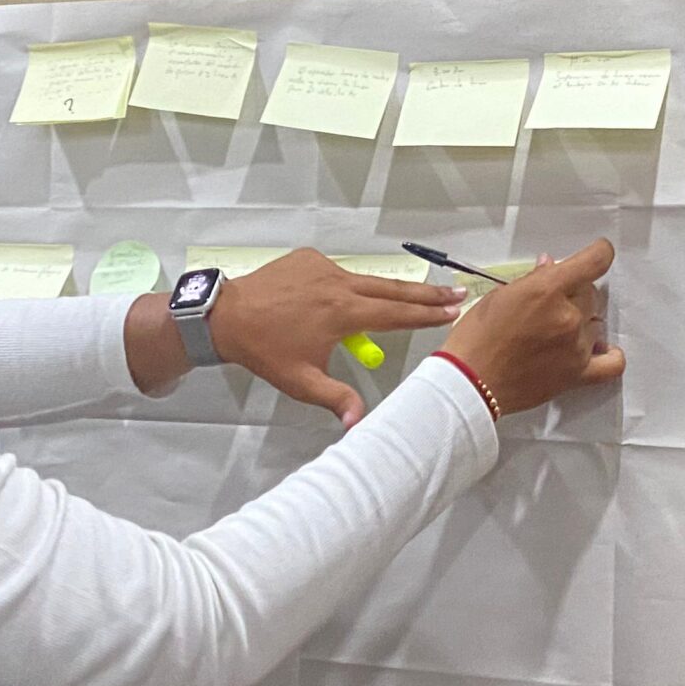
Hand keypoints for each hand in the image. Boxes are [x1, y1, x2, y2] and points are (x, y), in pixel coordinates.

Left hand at [205, 249, 466, 426]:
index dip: (427, 314)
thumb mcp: (301, 382)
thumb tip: (360, 426)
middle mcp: (339, 284)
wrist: (226, 315)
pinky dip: (348, 286)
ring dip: (392, 289)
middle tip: (458, 293)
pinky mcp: (309, 258)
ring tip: (418, 294)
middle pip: (393, 289)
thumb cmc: (266, 351)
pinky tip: (346, 298)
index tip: (453, 310)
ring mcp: (324, 267)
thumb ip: (337, 400)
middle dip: (427, 293)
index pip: (396, 314)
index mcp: (343, 313)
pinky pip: (337, 274)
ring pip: (366, 281)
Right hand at [440, 239, 625, 414]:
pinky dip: (610, 353)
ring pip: (595, 322)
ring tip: (555, 329)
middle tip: (551, 302)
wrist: (470, 382)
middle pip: (591, 293)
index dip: (600, 252)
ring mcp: (576, 346)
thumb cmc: (476, 339)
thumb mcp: (500, 296)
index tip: (598, 252)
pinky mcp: (577, 374)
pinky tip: (599, 348)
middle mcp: (568, 316)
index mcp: (547, 290)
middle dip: (574, 292)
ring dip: (581, 320)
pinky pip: (612, 363)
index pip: (595, 261)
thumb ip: (532, 279)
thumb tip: (550, 266)